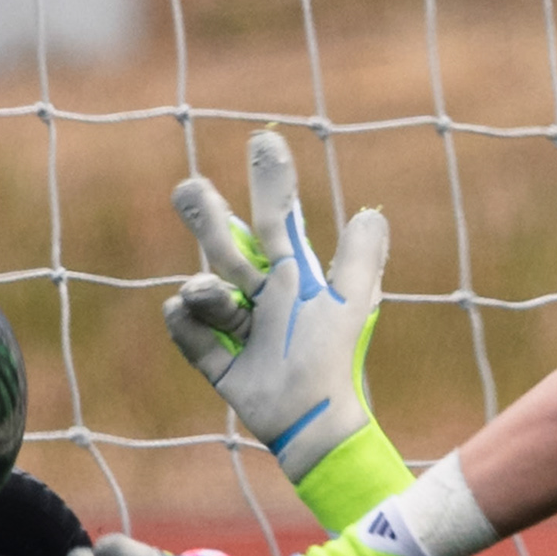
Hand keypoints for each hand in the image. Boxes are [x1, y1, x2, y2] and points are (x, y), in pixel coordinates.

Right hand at [166, 130, 391, 495]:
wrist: (314, 417)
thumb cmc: (334, 358)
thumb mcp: (350, 302)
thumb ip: (359, 258)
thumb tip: (370, 210)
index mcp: (291, 274)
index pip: (274, 218)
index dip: (270, 180)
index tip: (264, 138)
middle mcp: (257, 293)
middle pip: (224, 243)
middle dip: (205, 214)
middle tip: (186, 188)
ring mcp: (232, 324)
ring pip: (201, 287)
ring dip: (206, 290)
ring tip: (224, 301)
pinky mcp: (214, 356)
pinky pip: (186, 331)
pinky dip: (188, 325)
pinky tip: (193, 321)